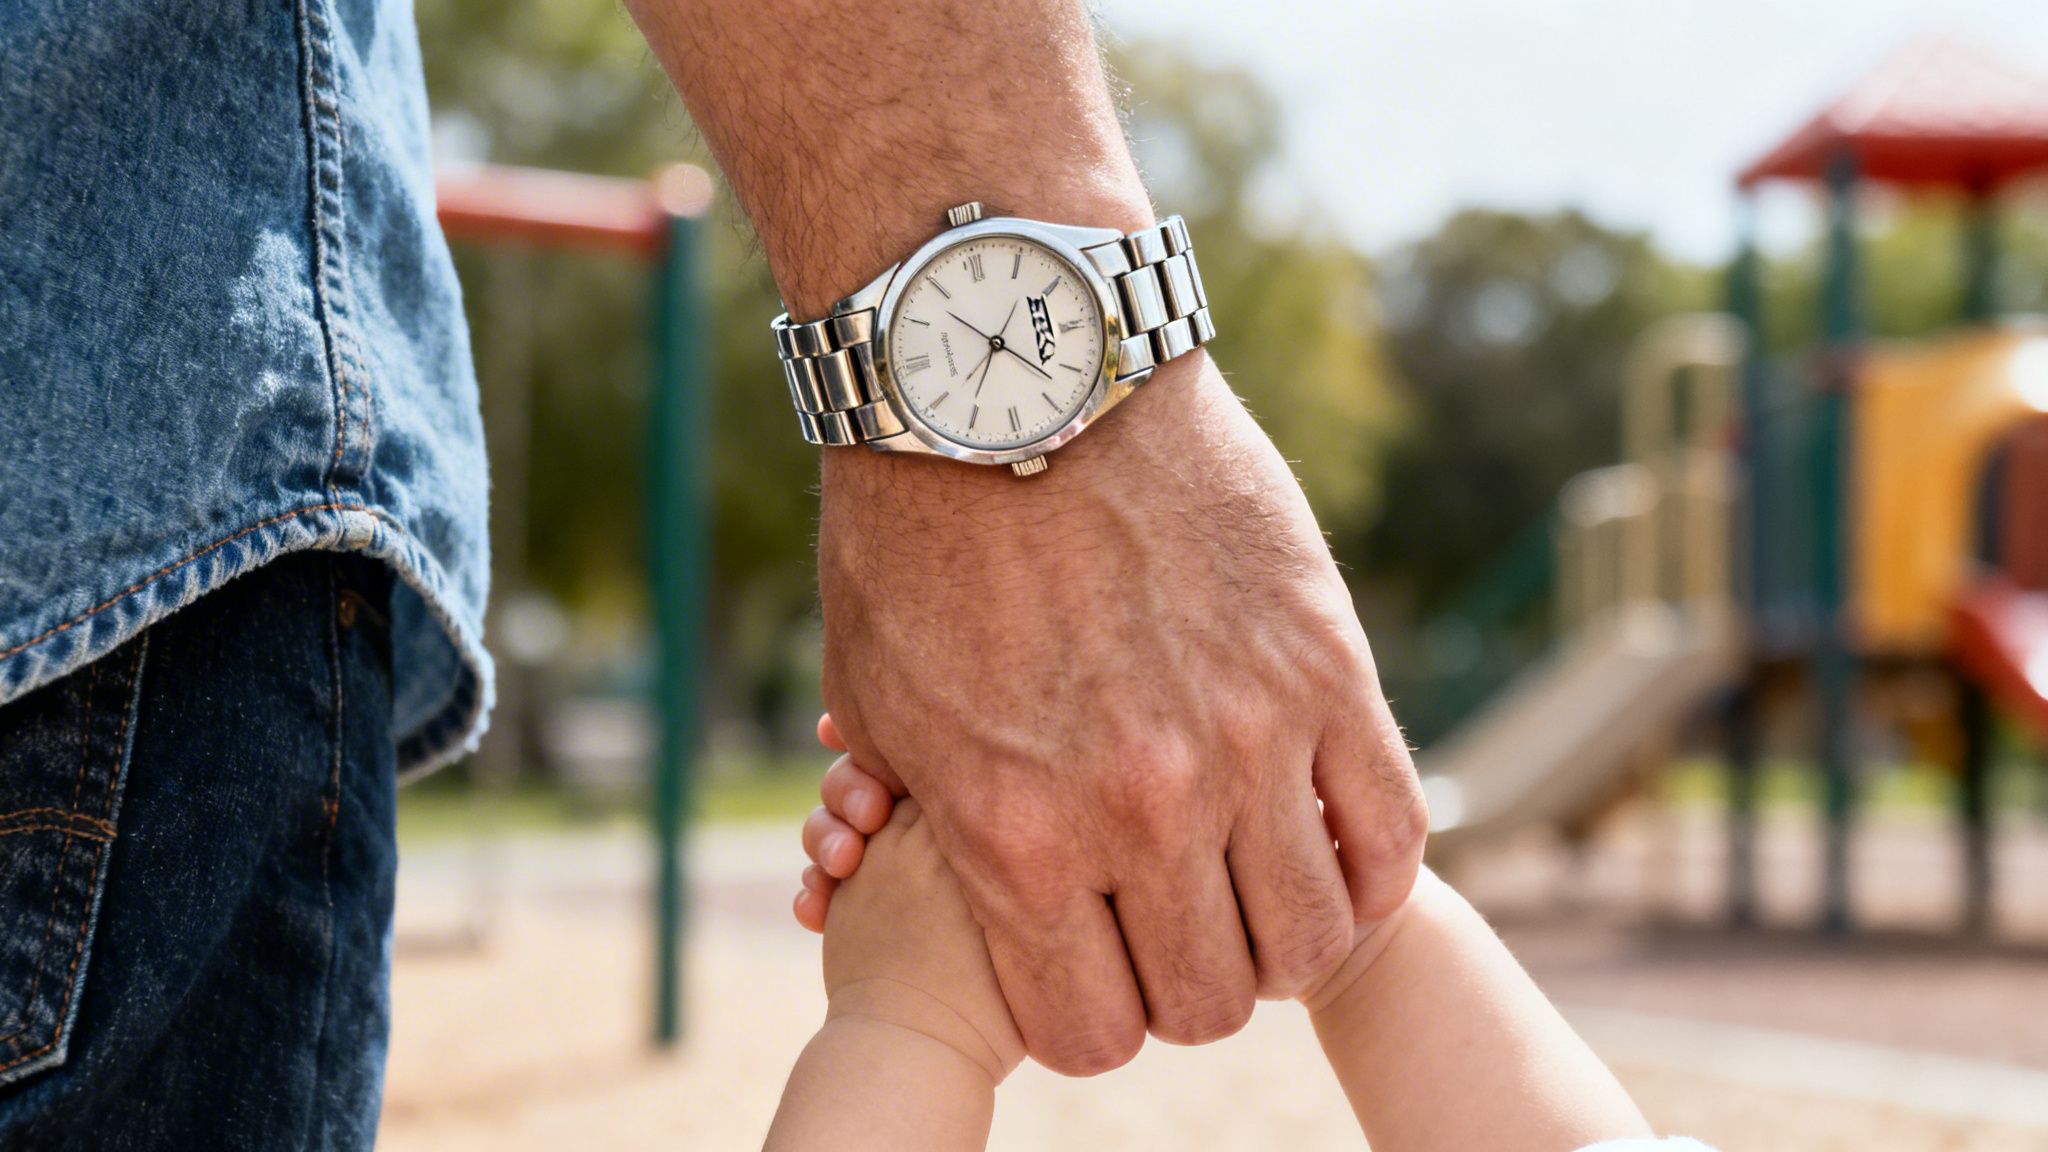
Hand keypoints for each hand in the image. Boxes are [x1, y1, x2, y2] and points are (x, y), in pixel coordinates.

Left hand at [817, 361, 1428, 1074]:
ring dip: (1283, 934)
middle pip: (1211, 1001)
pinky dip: (1365, 864)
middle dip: (1188, 985)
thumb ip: (944, 825)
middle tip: (1175, 925)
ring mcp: (1249, 738)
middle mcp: (1144, 809)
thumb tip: (994, 898)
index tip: (1096, 970)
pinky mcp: (1326, 663)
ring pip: (1312, 936)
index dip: (1094, 1017)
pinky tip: (1324, 834)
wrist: (1009, 368)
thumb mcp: (882, 702)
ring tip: (1252, 880)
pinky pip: (1391, 832)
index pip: (1093, 1031)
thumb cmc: (916, 530)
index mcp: (1017, 836)